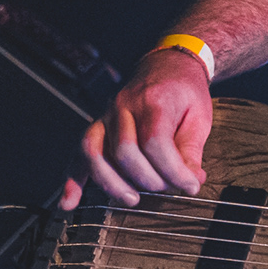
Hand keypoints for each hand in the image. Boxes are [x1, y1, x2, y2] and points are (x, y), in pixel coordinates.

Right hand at [58, 48, 212, 208]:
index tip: (189, 186)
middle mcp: (123, 107)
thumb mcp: (199, 117)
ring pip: (96, 153)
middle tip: (167, 187)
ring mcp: (106, 116)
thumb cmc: (184, 91)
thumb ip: (192, 150)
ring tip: (132, 199)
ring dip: (112, 183)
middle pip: (125, 151)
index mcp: (153, 101)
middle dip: (148, 178)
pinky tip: (68, 202)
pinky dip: (72, 180)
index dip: (173, 171)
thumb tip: (190, 181)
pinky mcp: (98, 127)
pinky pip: (79, 154)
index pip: (155, 143)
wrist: (168, 66)